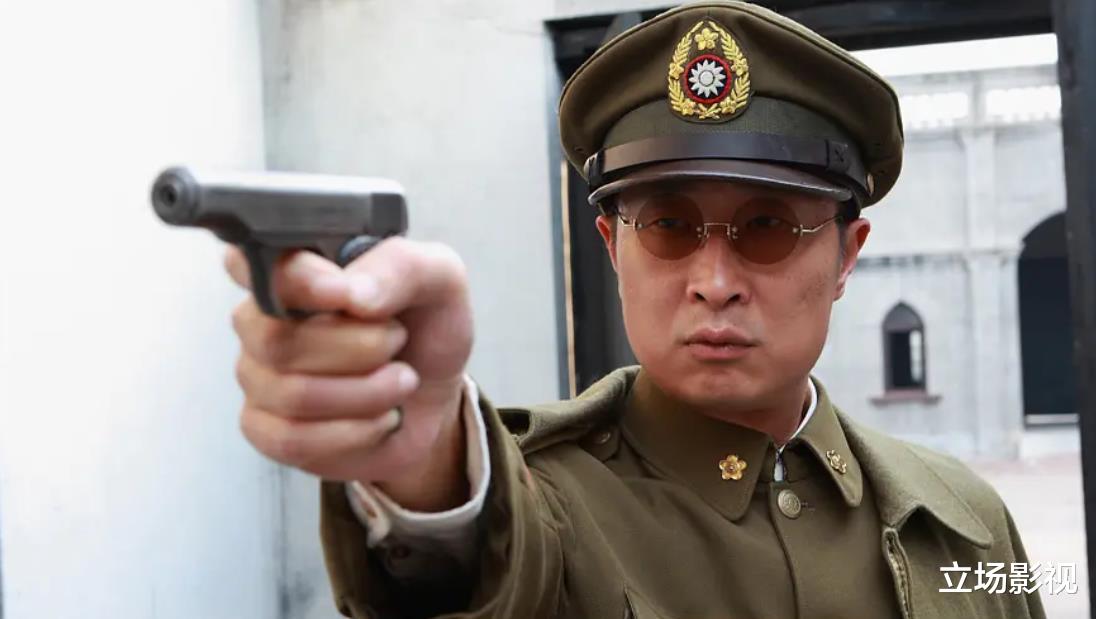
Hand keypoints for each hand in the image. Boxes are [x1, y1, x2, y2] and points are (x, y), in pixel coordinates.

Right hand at [225, 238, 473, 504]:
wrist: (433, 392)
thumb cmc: (424, 326)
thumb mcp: (438, 280)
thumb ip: (400, 268)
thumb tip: (352, 292)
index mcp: (294, 269)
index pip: (250, 261)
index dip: (293, 280)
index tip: (341, 292)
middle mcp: (262, 320)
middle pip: (277, 339)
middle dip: (359, 346)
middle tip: (398, 339)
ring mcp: (259, 377)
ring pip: (293, 394)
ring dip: (368, 392)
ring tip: (403, 380)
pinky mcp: (267, 430)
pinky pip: (293, 439)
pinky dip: (355, 433)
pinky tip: (382, 418)